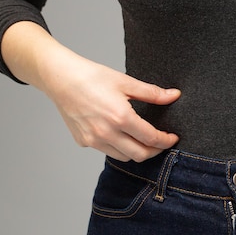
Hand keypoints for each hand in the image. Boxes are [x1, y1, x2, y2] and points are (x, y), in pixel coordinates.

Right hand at [46, 62, 180, 161]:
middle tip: (161, 142)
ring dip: (136, 151)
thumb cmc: (91, 77)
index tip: (173, 138)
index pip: (151, 138)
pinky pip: (106, 151)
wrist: (60, 78)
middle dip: (155, 151)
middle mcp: (106, 133)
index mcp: (121, 117)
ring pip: (124, 157)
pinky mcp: (84, 141)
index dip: (166, 141)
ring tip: (142, 140)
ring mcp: (93, 140)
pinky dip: (118, 147)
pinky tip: (120, 135)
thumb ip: (152, 93)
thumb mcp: (126, 82)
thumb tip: (174, 95)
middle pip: (140, 155)